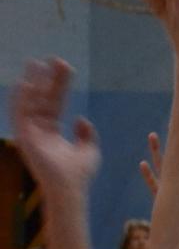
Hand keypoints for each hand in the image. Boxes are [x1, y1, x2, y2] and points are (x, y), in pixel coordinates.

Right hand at [11, 59, 99, 194]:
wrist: (70, 190)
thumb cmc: (79, 176)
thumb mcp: (89, 151)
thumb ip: (87, 134)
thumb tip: (81, 118)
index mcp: (52, 132)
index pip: (55, 102)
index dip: (59, 85)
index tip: (64, 66)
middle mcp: (39, 130)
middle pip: (43, 98)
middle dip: (48, 79)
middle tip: (54, 59)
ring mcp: (30, 133)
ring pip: (30, 102)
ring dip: (33, 83)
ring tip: (37, 63)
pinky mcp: (24, 138)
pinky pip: (19, 114)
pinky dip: (21, 99)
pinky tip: (25, 83)